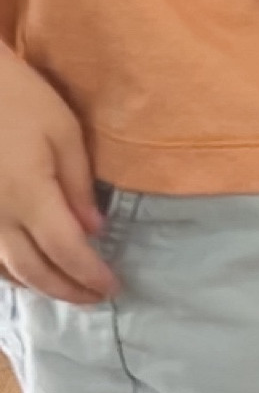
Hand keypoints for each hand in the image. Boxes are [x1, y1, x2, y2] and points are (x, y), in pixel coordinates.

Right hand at [0, 48, 114, 302]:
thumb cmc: (15, 95)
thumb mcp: (63, 131)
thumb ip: (79, 185)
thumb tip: (93, 230)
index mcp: (28, 196)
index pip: (67, 253)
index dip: (91, 276)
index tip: (113, 287)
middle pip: (35, 271)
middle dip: (69, 291)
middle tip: (95, 297)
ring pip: (5, 269)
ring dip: (39, 285)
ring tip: (66, 288)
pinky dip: (8, 271)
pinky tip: (25, 272)